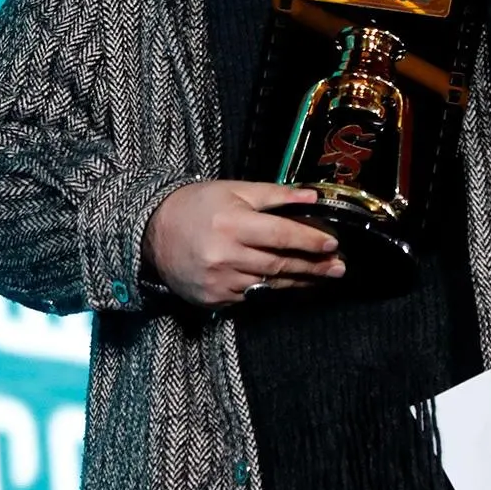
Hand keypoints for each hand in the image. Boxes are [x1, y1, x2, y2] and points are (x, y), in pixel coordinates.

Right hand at [142, 181, 341, 307]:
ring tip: (321, 277)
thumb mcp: (233, 190)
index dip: (310, 240)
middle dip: (314, 266)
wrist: (152, 232)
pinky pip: (249, 296)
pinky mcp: (213, 298)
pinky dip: (268, 290)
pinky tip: (285, 284)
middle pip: (280, 264)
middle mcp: (226, 255)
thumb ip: (274, 195)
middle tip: (338, 267)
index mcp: (232, 224)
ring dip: (298, 281)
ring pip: (269, 284)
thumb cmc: (195, 206)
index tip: (333, 244)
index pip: (281, 235)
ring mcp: (219, 280)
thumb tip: (311, 199)